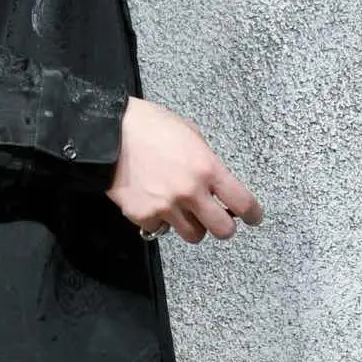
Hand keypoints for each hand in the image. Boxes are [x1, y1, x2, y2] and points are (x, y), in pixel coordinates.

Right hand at [105, 96, 262, 243]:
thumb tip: (213, 181)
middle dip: (223, 227)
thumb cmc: (149, 126)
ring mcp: (166, 208)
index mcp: (207, 168)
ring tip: (180, 210)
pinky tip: (152, 202)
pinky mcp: (143, 216)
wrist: (108, 133)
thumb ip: (206, 161)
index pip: (242, 202)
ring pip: (192, 235)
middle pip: (222, 230)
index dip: (252, 214)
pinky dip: (159, 220)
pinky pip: (160, 229)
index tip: (253, 217)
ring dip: (191, 225)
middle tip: (216, 219)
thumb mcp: (189, 134)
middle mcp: (190, 192)